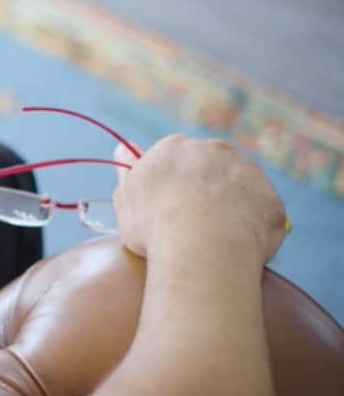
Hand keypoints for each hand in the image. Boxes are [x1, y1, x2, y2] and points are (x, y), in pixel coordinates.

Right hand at [112, 135, 285, 267]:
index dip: (172, 184)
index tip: (166, 206)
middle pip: (210, 168)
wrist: (201, 248)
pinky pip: (261, 215)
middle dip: (204, 190)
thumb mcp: (127, 196)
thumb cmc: (154, 225)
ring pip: (239, 189)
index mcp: (175, 147)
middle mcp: (214, 150)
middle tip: (191, 223)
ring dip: (230, 208)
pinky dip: (251, 230)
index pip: (175, 159)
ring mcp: (248, 173)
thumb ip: (128, 171)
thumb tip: (124, 149)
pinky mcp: (271, 200)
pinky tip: (233, 248)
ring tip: (213, 240)